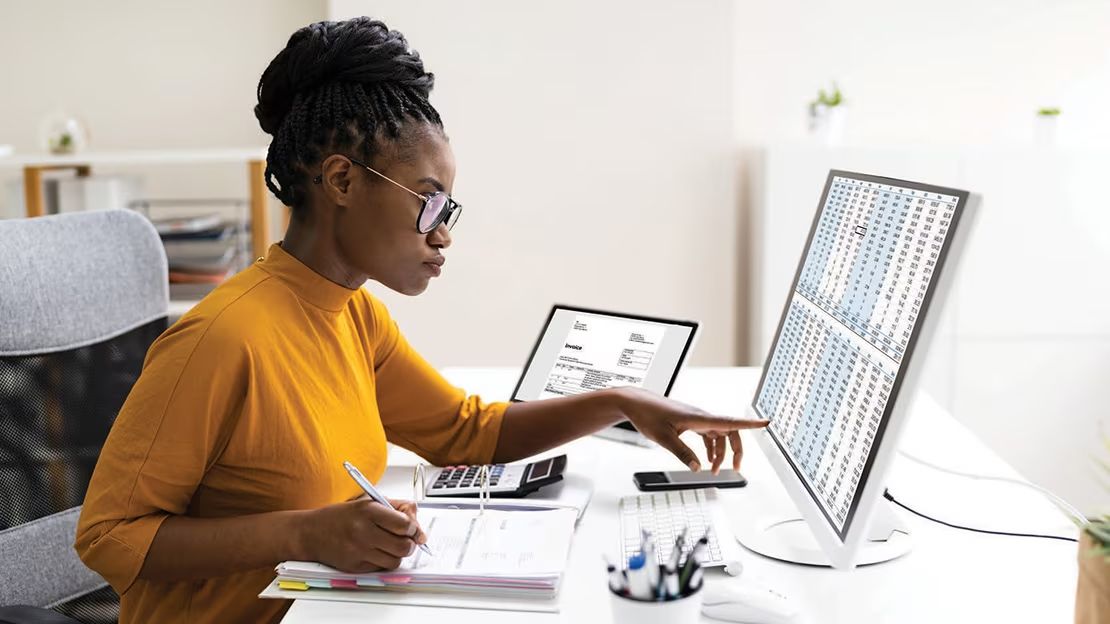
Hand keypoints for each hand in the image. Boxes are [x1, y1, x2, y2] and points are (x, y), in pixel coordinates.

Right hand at [299, 498, 426, 572]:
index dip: (413, 528)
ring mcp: (358, 551)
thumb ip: (395, 507)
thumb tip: (417, 520)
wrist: (311, 532)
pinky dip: (383, 562)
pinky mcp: (354, 567)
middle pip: (403, 546)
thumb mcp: (368, 502)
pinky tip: (376, 552)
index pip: (404, 524)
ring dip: (398, 555)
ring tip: (391, 546)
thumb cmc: (341, 516)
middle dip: (410, 544)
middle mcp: (363, 531)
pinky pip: (381, 569)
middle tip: (407, 540)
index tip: (412, 528)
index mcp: (368, 511)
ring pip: (395, 561)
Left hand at [613, 387, 768, 473]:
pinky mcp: (691, 421)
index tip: (767, 423)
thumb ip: (682, 453)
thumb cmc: (648, 415)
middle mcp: (701, 416)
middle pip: (730, 431)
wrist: (636, 402)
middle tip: (736, 468)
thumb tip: (698, 468)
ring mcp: (697, 418)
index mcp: (698, 418)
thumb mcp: (663, 438)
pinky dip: (711, 448)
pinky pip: (709, 434)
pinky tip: (706, 460)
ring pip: (719, 434)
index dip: (750, 423)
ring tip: (715, 470)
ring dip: (721, 452)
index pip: (730, 421)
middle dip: (736, 450)